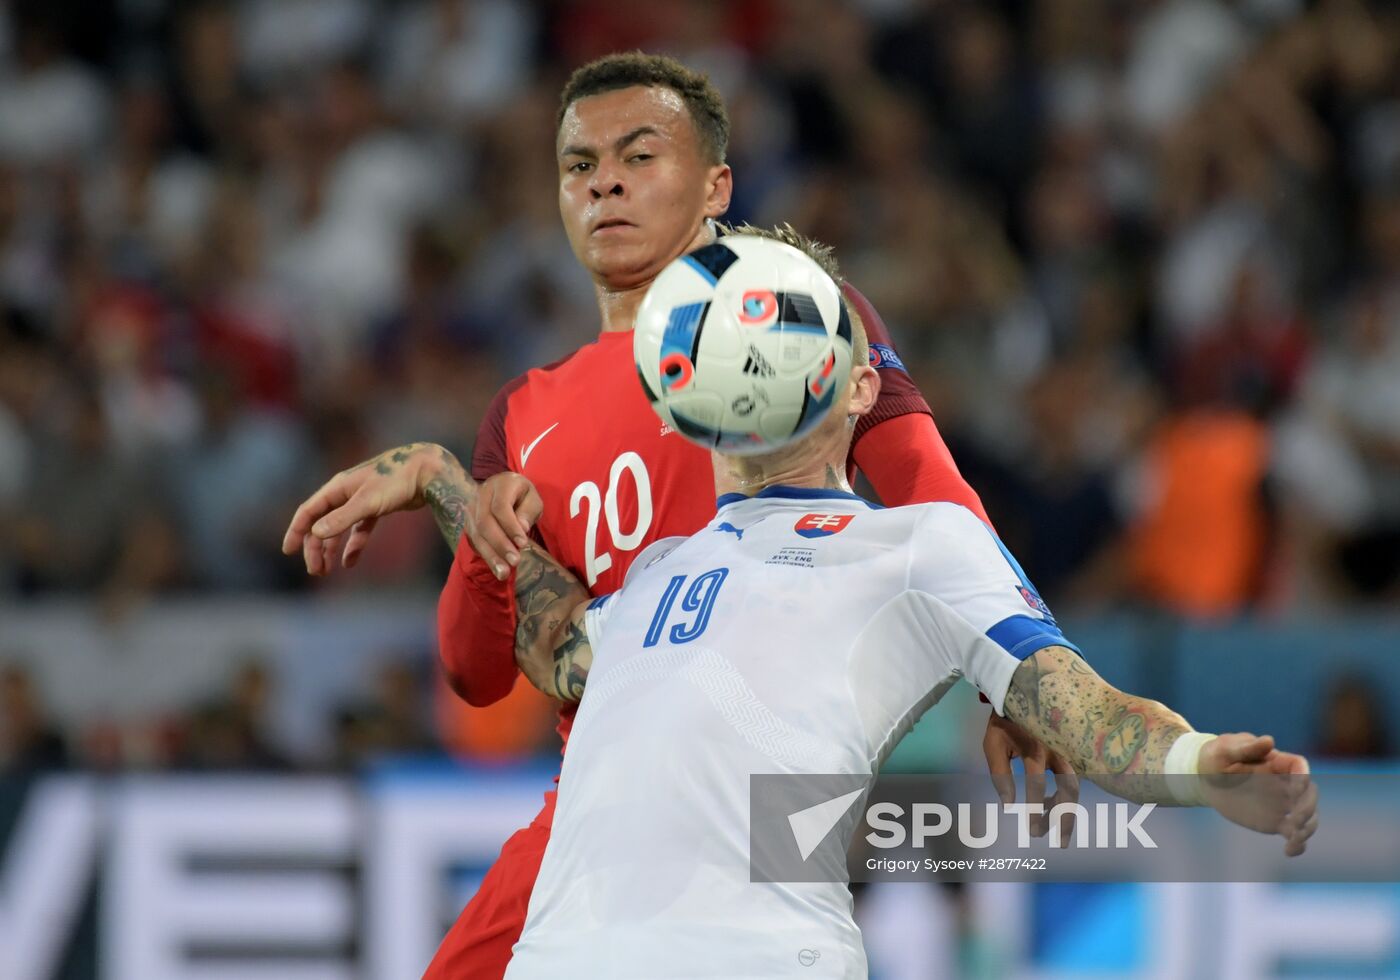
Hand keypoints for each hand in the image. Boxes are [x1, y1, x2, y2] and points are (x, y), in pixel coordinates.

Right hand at [282, 443, 462, 575]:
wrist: (428, 471)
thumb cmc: (397, 482)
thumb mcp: (367, 502)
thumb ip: (342, 518)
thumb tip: (316, 533)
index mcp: (338, 488)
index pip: (309, 511)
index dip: (296, 530)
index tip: (288, 551)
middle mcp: (346, 493)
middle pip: (322, 523)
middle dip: (315, 547)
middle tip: (316, 571)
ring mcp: (361, 501)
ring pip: (338, 528)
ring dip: (331, 549)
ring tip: (326, 570)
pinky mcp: (377, 507)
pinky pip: (359, 530)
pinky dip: (353, 545)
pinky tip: (350, 562)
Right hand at [468, 472, 543, 579]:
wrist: (505, 490)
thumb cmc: (523, 496)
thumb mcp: (533, 499)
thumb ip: (528, 511)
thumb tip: (521, 528)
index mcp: (501, 484)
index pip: (500, 507)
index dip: (510, 526)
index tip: (523, 543)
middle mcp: (481, 494)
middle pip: (485, 522)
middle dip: (500, 544)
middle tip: (515, 562)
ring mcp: (472, 508)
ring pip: (477, 534)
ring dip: (491, 555)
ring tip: (504, 573)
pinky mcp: (469, 522)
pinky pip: (475, 542)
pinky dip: (487, 557)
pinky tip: (498, 569)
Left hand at [982, 711, 1080, 843]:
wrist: (1018, 693)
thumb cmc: (1003, 723)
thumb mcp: (993, 745)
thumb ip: (1000, 775)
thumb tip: (1007, 805)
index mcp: (1034, 750)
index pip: (1037, 785)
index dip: (1035, 810)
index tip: (1033, 829)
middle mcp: (1056, 751)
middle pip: (1069, 789)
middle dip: (1066, 817)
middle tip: (1061, 841)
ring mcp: (1066, 750)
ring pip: (1075, 784)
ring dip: (1068, 808)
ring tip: (1059, 828)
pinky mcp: (1069, 750)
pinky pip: (1074, 776)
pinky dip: (1066, 794)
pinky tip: (1053, 805)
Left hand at [1198, 733, 1316, 855]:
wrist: (1204, 777)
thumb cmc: (1215, 757)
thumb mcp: (1225, 749)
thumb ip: (1247, 747)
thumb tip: (1269, 740)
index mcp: (1276, 762)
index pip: (1300, 766)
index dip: (1304, 777)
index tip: (1296, 789)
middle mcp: (1284, 783)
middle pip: (1310, 794)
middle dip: (1308, 807)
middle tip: (1293, 819)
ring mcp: (1282, 803)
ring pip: (1308, 816)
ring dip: (1307, 828)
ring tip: (1293, 839)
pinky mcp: (1275, 820)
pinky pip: (1294, 833)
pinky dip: (1298, 844)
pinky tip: (1289, 851)